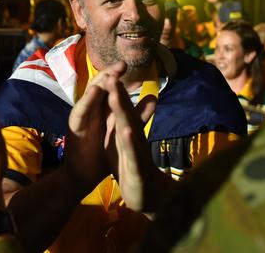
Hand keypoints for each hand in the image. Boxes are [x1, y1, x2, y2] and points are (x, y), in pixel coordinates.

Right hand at [63, 61, 126, 196]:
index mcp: (101, 108)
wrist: (84, 175)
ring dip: (98, 84)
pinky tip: (95, 93)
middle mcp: (90, 108)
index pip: (110, 87)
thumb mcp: (123, 130)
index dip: (118, 76)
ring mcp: (80, 117)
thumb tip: (153, 98)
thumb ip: (138, 115)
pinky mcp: (73, 128)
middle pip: (98, 86)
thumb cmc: (102, 153)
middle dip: (109, 74)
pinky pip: (79, 112)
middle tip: (122, 65)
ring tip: (109, 74)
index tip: (129, 65)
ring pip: (88, 95)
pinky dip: (86, 102)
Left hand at [103, 74, 164, 212]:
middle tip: (116, 71)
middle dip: (120, 91)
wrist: (147, 196)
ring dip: (123, 110)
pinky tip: (127, 130)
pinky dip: (130, 140)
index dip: (118, 87)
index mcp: (128, 129)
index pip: (122, 105)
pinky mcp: (137, 169)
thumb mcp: (131, 140)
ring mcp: (137, 151)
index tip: (115, 67)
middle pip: (126, 111)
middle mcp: (134, 136)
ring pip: (130, 127)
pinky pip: (133, 152)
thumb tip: (149, 97)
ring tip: (116, 93)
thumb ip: (138, 119)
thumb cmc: (134, 165)